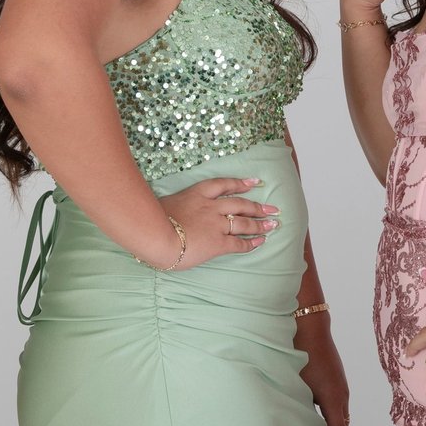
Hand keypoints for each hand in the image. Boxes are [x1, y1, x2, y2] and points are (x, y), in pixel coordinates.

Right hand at [156, 177, 279, 267]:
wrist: (155, 235)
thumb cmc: (153, 220)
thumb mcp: (166, 204)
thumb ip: (178, 206)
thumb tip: (177, 212)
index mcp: (197, 194)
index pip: (223, 185)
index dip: (240, 183)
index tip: (254, 182)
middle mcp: (211, 206)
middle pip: (240, 204)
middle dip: (257, 206)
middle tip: (273, 208)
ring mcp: (216, 224)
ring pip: (244, 222)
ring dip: (260, 223)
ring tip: (272, 224)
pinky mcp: (218, 242)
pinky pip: (239, 242)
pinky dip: (251, 242)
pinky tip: (260, 241)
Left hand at [294, 311, 353, 425]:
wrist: (311, 327)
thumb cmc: (300, 356)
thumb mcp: (297, 386)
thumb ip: (300, 407)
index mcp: (332, 400)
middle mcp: (341, 396)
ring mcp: (341, 388)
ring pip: (341, 418)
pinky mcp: (338, 381)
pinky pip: (339, 407)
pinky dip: (335, 421)